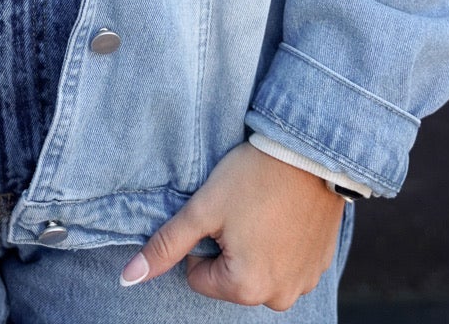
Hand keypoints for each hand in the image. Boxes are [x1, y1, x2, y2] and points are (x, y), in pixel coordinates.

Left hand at [120, 141, 343, 308]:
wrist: (310, 151)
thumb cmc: (254, 177)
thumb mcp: (203, 208)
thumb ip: (166, 245)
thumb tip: (128, 279)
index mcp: (246, 288)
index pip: (199, 276)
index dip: (203, 240)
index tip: (221, 213)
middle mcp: (278, 297)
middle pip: (230, 277)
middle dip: (230, 247)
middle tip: (243, 210)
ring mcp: (304, 283)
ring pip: (258, 270)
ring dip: (256, 246)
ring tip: (264, 210)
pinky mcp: (320, 266)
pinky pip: (287, 263)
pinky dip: (281, 243)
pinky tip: (283, 214)